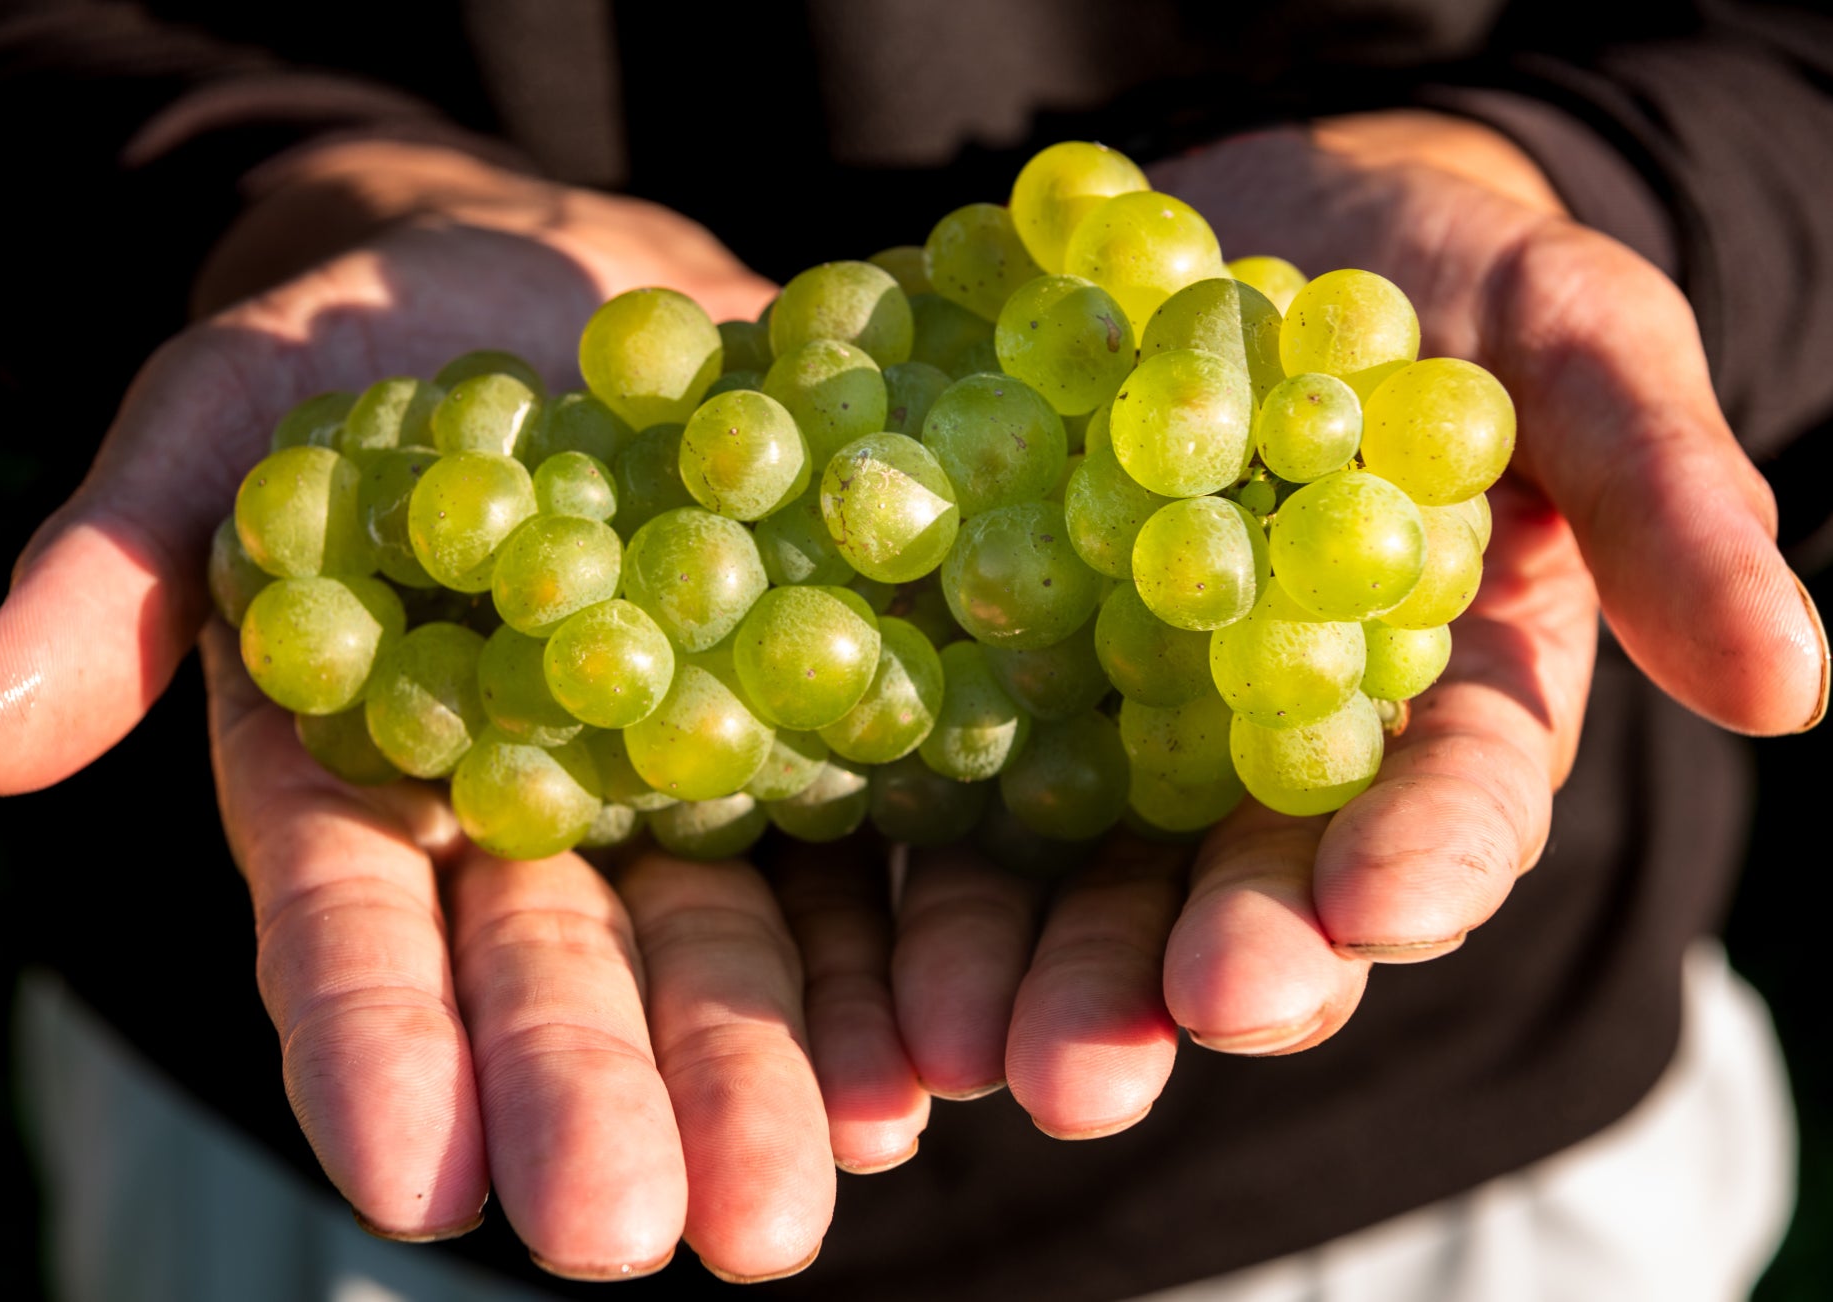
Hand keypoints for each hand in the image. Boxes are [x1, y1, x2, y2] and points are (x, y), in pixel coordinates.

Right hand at [0, 139, 930, 1279]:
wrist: (571, 282)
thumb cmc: (367, 344)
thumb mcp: (223, 415)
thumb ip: (118, 566)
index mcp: (372, 774)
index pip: (356, 931)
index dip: (381, 1045)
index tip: (415, 1175)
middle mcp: (537, 814)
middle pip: (565, 972)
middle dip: (601, 1097)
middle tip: (643, 1231)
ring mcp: (692, 777)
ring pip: (730, 946)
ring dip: (773, 1071)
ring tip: (817, 1186)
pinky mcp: (822, 715)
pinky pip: (865, 843)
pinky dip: (894, 946)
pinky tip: (929, 1058)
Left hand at [877, 113, 1828, 1139]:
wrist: (1257, 217)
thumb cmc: (1449, 279)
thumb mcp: (1577, 343)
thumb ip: (1663, 497)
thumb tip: (1793, 683)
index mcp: (1435, 706)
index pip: (1444, 815)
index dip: (1413, 869)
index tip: (1367, 913)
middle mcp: (1274, 754)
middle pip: (1244, 894)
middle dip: (1185, 980)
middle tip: (1112, 1061)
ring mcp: (1123, 725)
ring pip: (1082, 878)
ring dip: (1025, 974)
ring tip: (966, 1048)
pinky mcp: (994, 671)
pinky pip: (941, 777)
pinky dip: (896, 862)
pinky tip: (853, 945)